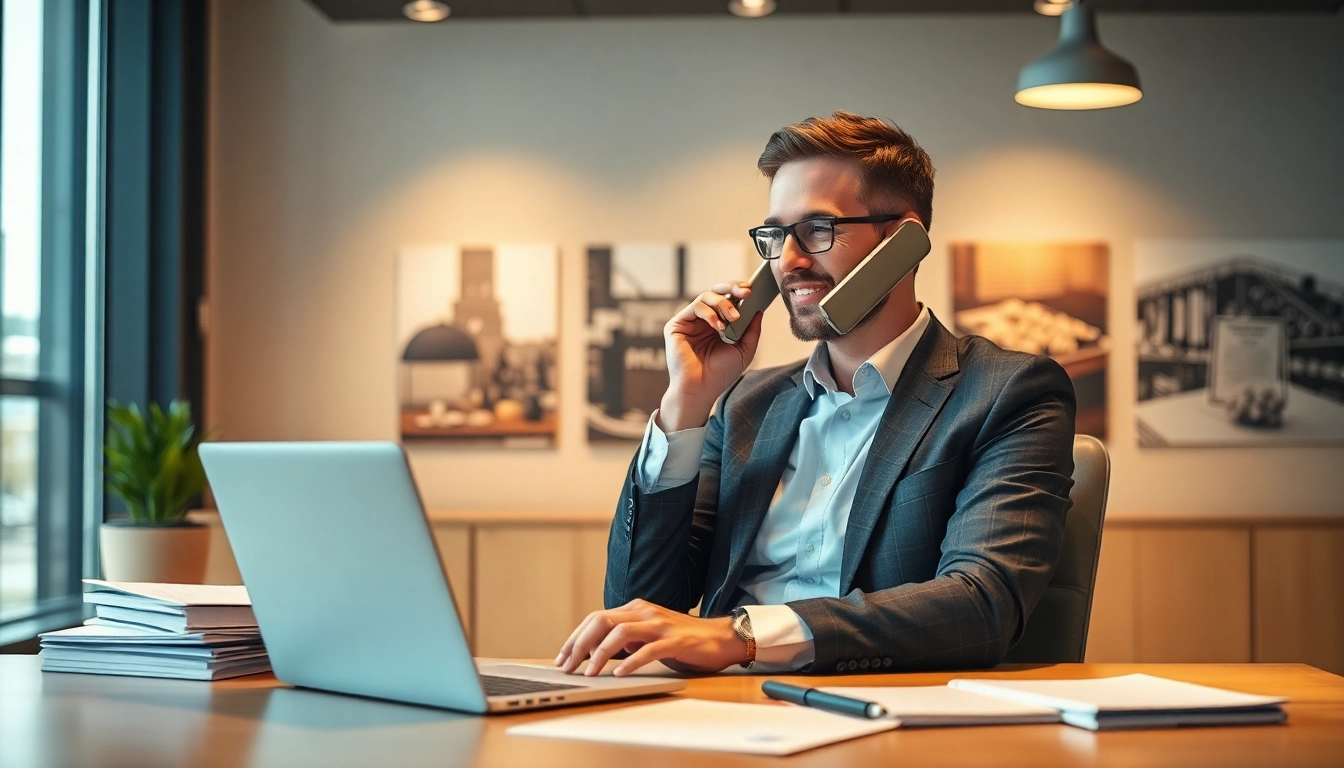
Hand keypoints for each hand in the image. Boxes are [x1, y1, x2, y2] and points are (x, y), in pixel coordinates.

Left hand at [554, 599, 748, 676]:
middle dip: (579, 645)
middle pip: (601, 621)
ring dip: (599, 654)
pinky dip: (630, 663)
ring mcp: (659, 625)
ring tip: (589, 673)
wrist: (721, 637)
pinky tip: (619, 674)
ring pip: (619, 633)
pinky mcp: (675, 641)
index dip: (575, 638)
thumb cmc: (684, 640)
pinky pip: (648, 650)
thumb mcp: (649, 635)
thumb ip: (629, 638)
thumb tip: (604, 649)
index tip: (562, 657)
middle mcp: (644, 612)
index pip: (595, 618)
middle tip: (567, 666)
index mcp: (635, 609)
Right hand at [659, 282, 764, 431]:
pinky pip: (695, 307)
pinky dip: (709, 313)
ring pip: (706, 296)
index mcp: (718, 323)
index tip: (752, 291)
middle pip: (716, 291)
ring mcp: (689, 321)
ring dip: (724, 304)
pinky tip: (718, 327)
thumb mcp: (744, 350)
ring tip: (733, 318)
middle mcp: (703, 319)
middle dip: (732, 287)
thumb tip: (759, 310)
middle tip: (746, 292)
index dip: (738, 291)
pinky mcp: (677, 325)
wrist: (700, 389)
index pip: (727, 299)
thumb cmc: (720, 374)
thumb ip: (751, 330)